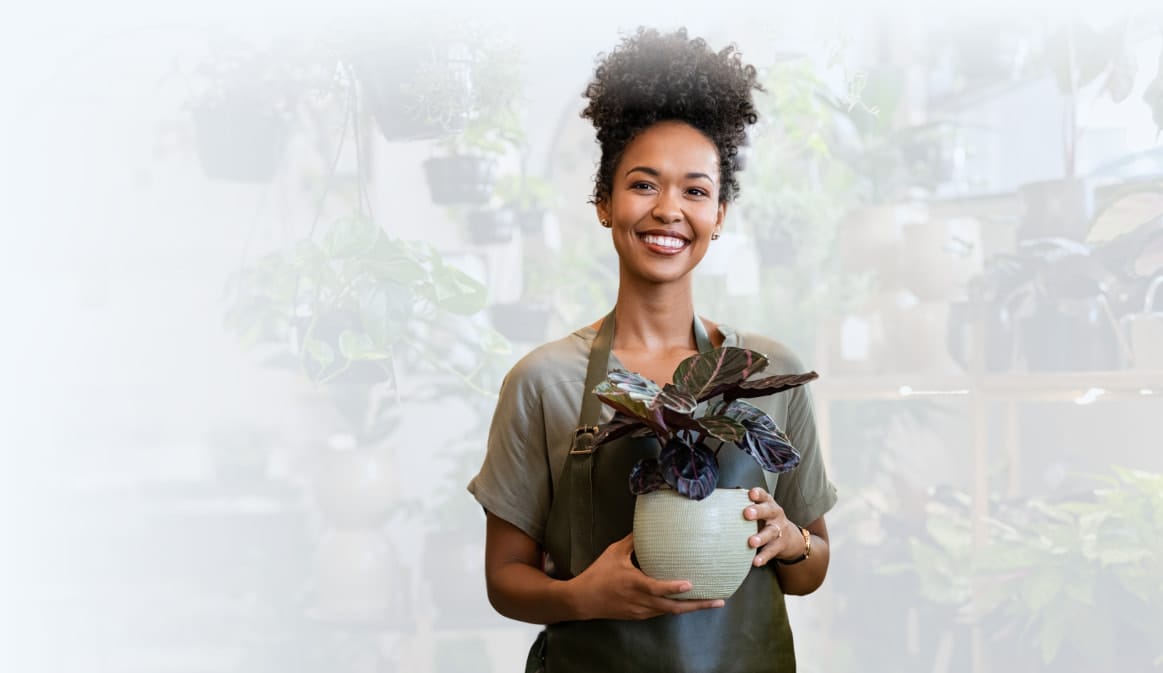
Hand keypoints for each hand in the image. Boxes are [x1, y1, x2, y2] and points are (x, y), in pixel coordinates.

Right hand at [570, 533, 724, 619]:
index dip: (674, 588)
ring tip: (710, 602)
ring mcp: (641, 611)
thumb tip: (648, 526)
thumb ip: (633, 541)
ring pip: (670, 611)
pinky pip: (661, 612)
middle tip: (718, 601)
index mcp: (634, 584)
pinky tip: (686, 602)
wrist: (583, 600)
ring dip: (690, 608)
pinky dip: (676, 607)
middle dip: (698, 605)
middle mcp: (641, 601)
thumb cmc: (599, 574)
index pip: (658, 588)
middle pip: (673, 607)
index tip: (690, 584)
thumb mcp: (614, 552)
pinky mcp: (639, 616)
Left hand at [743, 487, 804, 566]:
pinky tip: (756, 561)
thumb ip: (744, 505)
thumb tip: (719, 501)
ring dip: (761, 537)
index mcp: (768, 503)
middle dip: (758, 512)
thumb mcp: (760, 510)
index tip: (751, 493)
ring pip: (771, 532)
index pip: (763, 496)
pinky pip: (771, 551)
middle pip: (768, 511)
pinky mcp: (779, 545)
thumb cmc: (766, 520)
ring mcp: (778, 530)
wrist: (789, 538)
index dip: (758, 494)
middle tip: (747, 513)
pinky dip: (763, 556)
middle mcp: (775, 515)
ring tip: (752, 542)